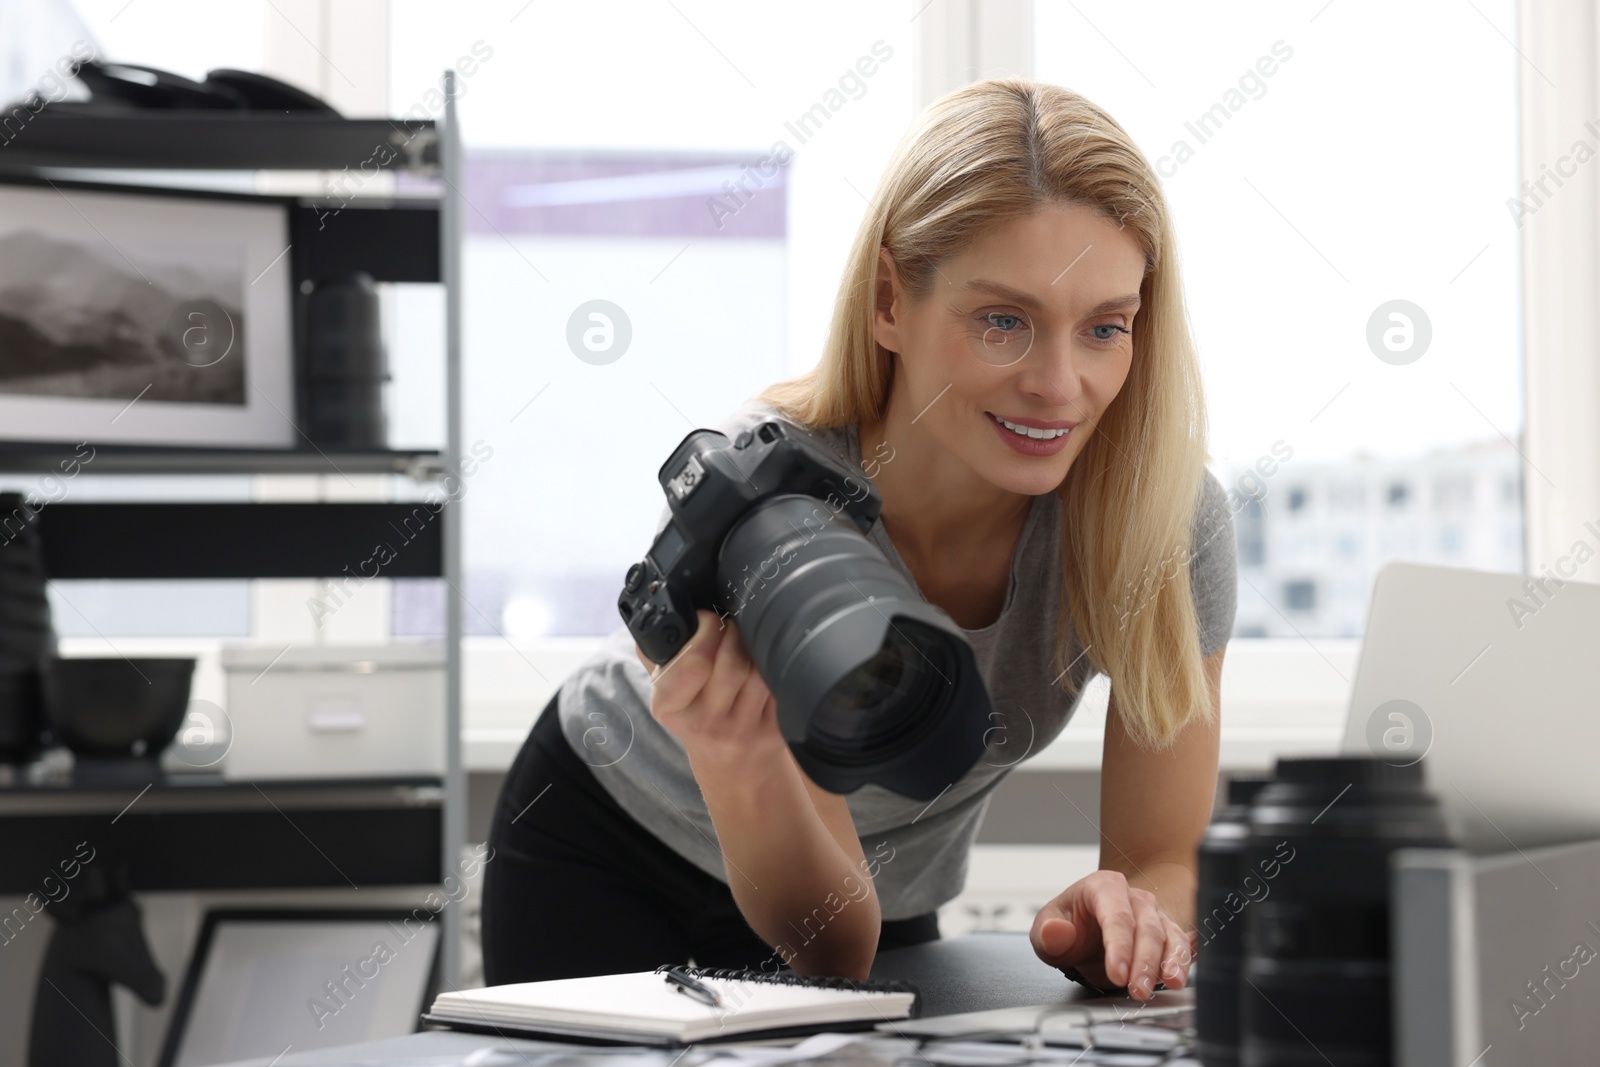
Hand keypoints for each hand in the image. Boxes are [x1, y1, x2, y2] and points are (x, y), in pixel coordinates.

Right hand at [636, 610, 787, 771]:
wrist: (730, 764)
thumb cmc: (695, 713)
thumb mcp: (666, 688)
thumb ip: (656, 652)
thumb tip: (661, 612)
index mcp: (668, 707)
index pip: (693, 663)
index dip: (706, 631)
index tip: (708, 619)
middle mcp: (705, 725)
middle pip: (732, 664)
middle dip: (734, 633)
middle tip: (731, 625)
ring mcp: (741, 731)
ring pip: (759, 673)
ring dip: (756, 648)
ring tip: (746, 643)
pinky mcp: (772, 732)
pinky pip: (778, 686)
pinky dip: (773, 667)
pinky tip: (763, 665)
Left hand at [1028, 870, 1197, 1001]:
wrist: (1088, 926)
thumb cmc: (1069, 924)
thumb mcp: (1046, 928)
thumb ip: (1048, 932)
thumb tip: (1057, 932)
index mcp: (1104, 887)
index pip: (1116, 915)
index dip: (1119, 945)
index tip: (1117, 973)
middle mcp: (1135, 898)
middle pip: (1147, 928)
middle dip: (1145, 962)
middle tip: (1138, 990)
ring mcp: (1155, 916)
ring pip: (1170, 936)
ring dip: (1172, 962)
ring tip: (1171, 982)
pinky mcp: (1168, 935)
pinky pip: (1183, 946)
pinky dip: (1185, 960)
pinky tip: (1183, 972)